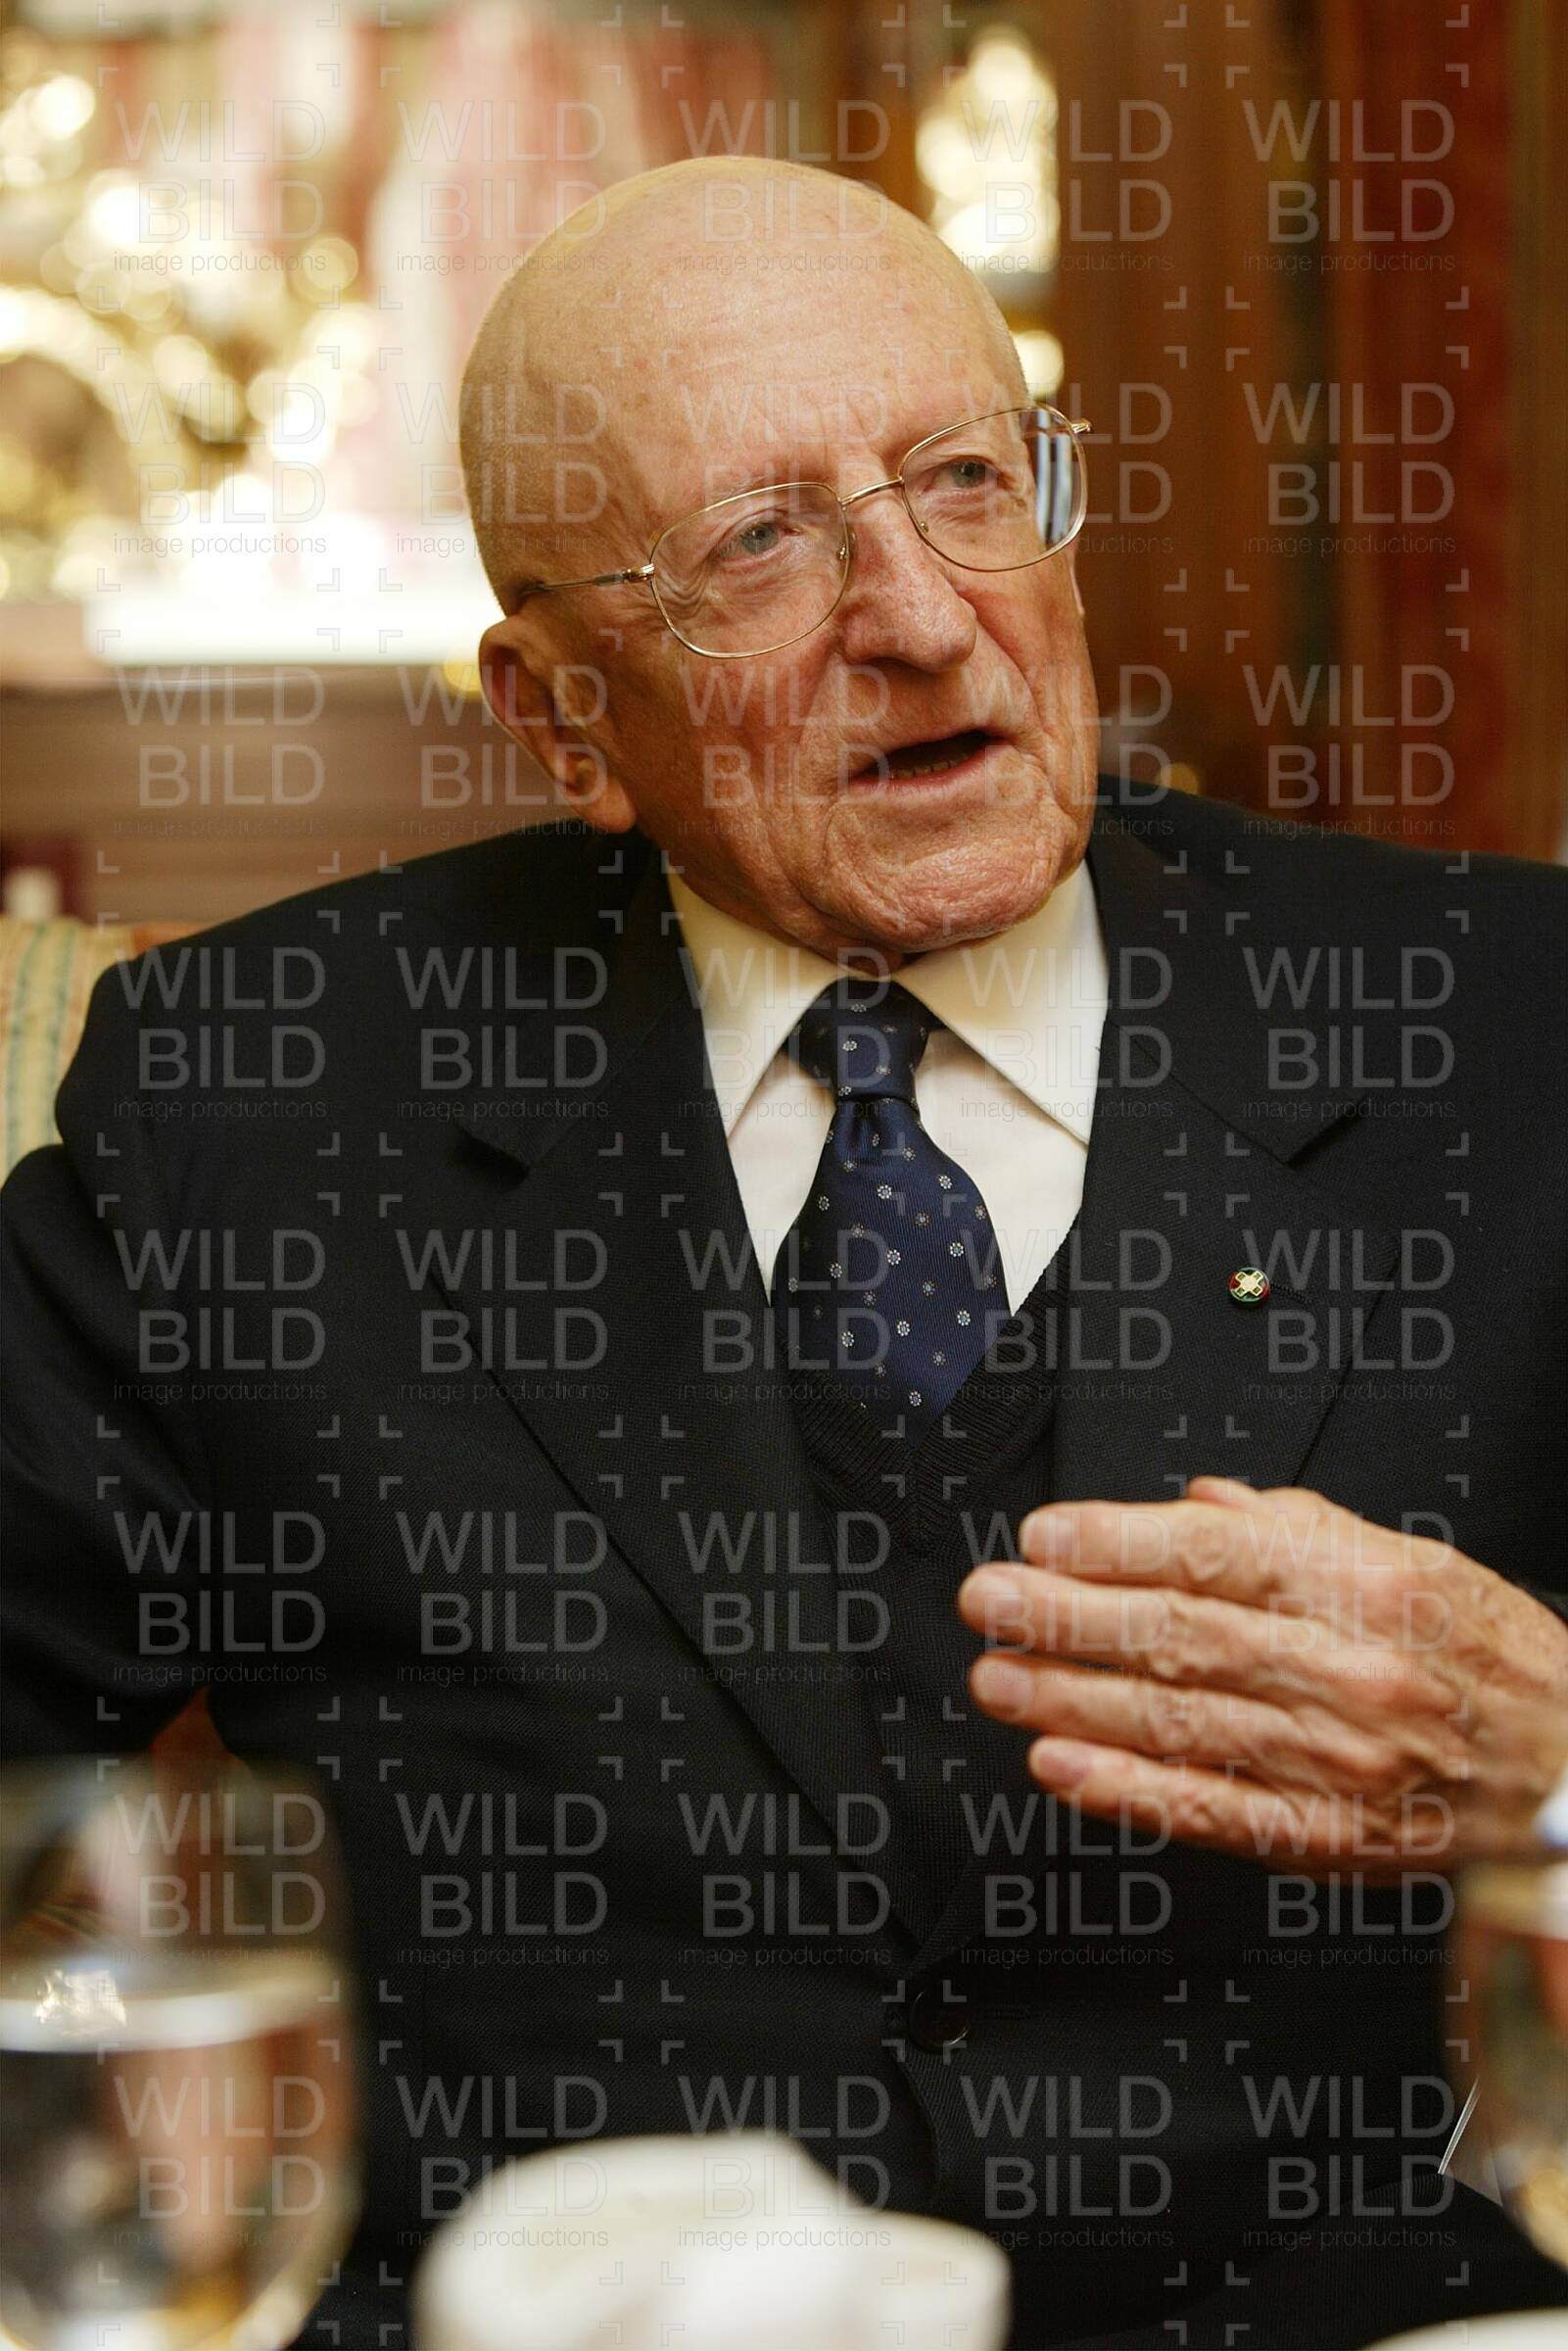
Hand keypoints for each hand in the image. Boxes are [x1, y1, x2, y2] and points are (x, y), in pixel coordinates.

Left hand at [957, 1479, 1567, 1878]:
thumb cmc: (1487, 1659)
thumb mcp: (1411, 1559)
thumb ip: (1294, 1526)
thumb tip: (1193, 1500)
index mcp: (1368, 1584)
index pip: (1218, 1553)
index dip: (1118, 1543)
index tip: (1043, 1537)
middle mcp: (1351, 1669)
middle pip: (1183, 1635)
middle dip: (1069, 1616)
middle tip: (992, 1601)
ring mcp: (1338, 1759)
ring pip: (1181, 1721)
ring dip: (1073, 1699)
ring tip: (998, 1677)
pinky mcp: (1330, 1835)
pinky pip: (1213, 1810)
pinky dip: (1129, 1789)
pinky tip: (1062, 1765)